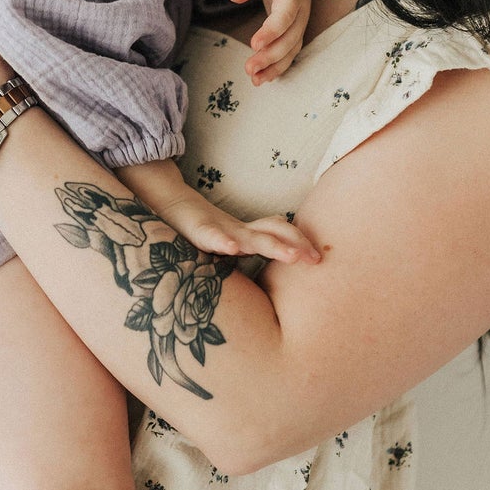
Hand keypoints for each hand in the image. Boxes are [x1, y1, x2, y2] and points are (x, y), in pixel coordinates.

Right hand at [159, 187, 321, 266]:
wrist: (170, 206)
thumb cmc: (203, 232)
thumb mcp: (231, 245)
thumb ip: (249, 256)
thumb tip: (273, 283)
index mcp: (249, 235)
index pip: (282, 233)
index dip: (301, 242)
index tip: (320, 259)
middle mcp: (241, 231)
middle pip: (276, 231)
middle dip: (298, 244)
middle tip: (316, 260)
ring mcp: (222, 230)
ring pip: (252, 236)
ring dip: (274, 245)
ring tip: (293, 256)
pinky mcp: (199, 231)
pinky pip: (212, 236)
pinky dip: (222, 241)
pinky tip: (232, 248)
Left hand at [227, 0, 313, 83]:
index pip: (286, 14)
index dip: (272, 31)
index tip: (254, 44)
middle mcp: (302, 10)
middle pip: (290, 38)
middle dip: (271, 56)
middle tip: (249, 68)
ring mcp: (300, 23)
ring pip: (291, 49)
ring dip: (274, 67)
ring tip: (254, 80)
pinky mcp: (295, 31)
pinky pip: (290, 52)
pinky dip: (278, 67)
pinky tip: (263, 78)